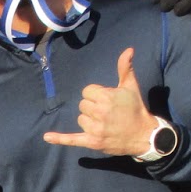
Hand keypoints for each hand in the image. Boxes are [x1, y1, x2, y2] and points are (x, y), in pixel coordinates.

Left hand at [42, 48, 158, 156]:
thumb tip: (129, 49)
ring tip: (105, 123)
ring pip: (80, 119)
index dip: (97, 95)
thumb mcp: (131, 86)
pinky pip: (73, 139)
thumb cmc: (136, 108)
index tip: (109, 100)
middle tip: (108, 113)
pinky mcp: (93, 142)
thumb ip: (125, 67)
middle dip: (93, 107)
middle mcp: (99, 112)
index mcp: (106, 97)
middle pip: (82, 105)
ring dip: (89, 120)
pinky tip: (47, 137)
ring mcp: (95, 128)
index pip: (87, 91)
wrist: (143, 134)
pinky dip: (60, 139)